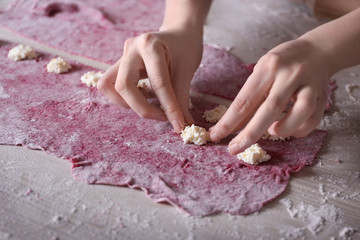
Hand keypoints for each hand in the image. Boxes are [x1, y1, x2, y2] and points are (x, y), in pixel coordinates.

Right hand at [97, 27, 202, 132]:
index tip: (178, 125)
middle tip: (162, 117)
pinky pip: (111, 85)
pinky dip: (125, 97)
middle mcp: (131, 49)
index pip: (158, 83)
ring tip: (149, 105)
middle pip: (123, 86)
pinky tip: (143, 97)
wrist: (179, 33)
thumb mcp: (186, 71)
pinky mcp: (120, 64)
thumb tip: (182, 125)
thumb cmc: (185, 48)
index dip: (169, 108)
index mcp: (150, 45)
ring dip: (126, 103)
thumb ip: (181, 99)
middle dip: (141, 108)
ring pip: (108, 85)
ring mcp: (122, 56)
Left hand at [210, 39, 330, 154]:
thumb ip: (251, 97)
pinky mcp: (323, 95)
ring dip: (283, 129)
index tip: (216, 135)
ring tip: (271, 132)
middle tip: (234, 149)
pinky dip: (300, 130)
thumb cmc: (282, 64)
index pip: (245, 99)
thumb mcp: (262, 72)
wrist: (317, 51)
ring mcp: (309, 84)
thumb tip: (233, 127)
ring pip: (300, 112)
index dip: (229, 121)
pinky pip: (314, 118)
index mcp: (268, 67)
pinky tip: (290, 130)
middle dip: (249, 134)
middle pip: (270, 109)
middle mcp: (289, 74)